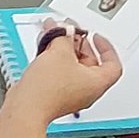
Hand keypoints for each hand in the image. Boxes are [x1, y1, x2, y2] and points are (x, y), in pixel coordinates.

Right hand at [4, 20, 122, 125]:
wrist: (26, 107)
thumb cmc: (48, 90)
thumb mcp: (60, 52)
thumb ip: (65, 36)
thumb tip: (65, 30)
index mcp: (97, 83)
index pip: (112, 64)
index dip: (106, 47)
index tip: (96, 37)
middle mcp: (86, 91)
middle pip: (89, 62)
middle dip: (78, 43)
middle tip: (69, 31)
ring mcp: (70, 94)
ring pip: (71, 66)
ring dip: (63, 49)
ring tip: (54, 35)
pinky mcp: (55, 94)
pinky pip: (59, 73)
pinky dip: (54, 59)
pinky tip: (44, 48)